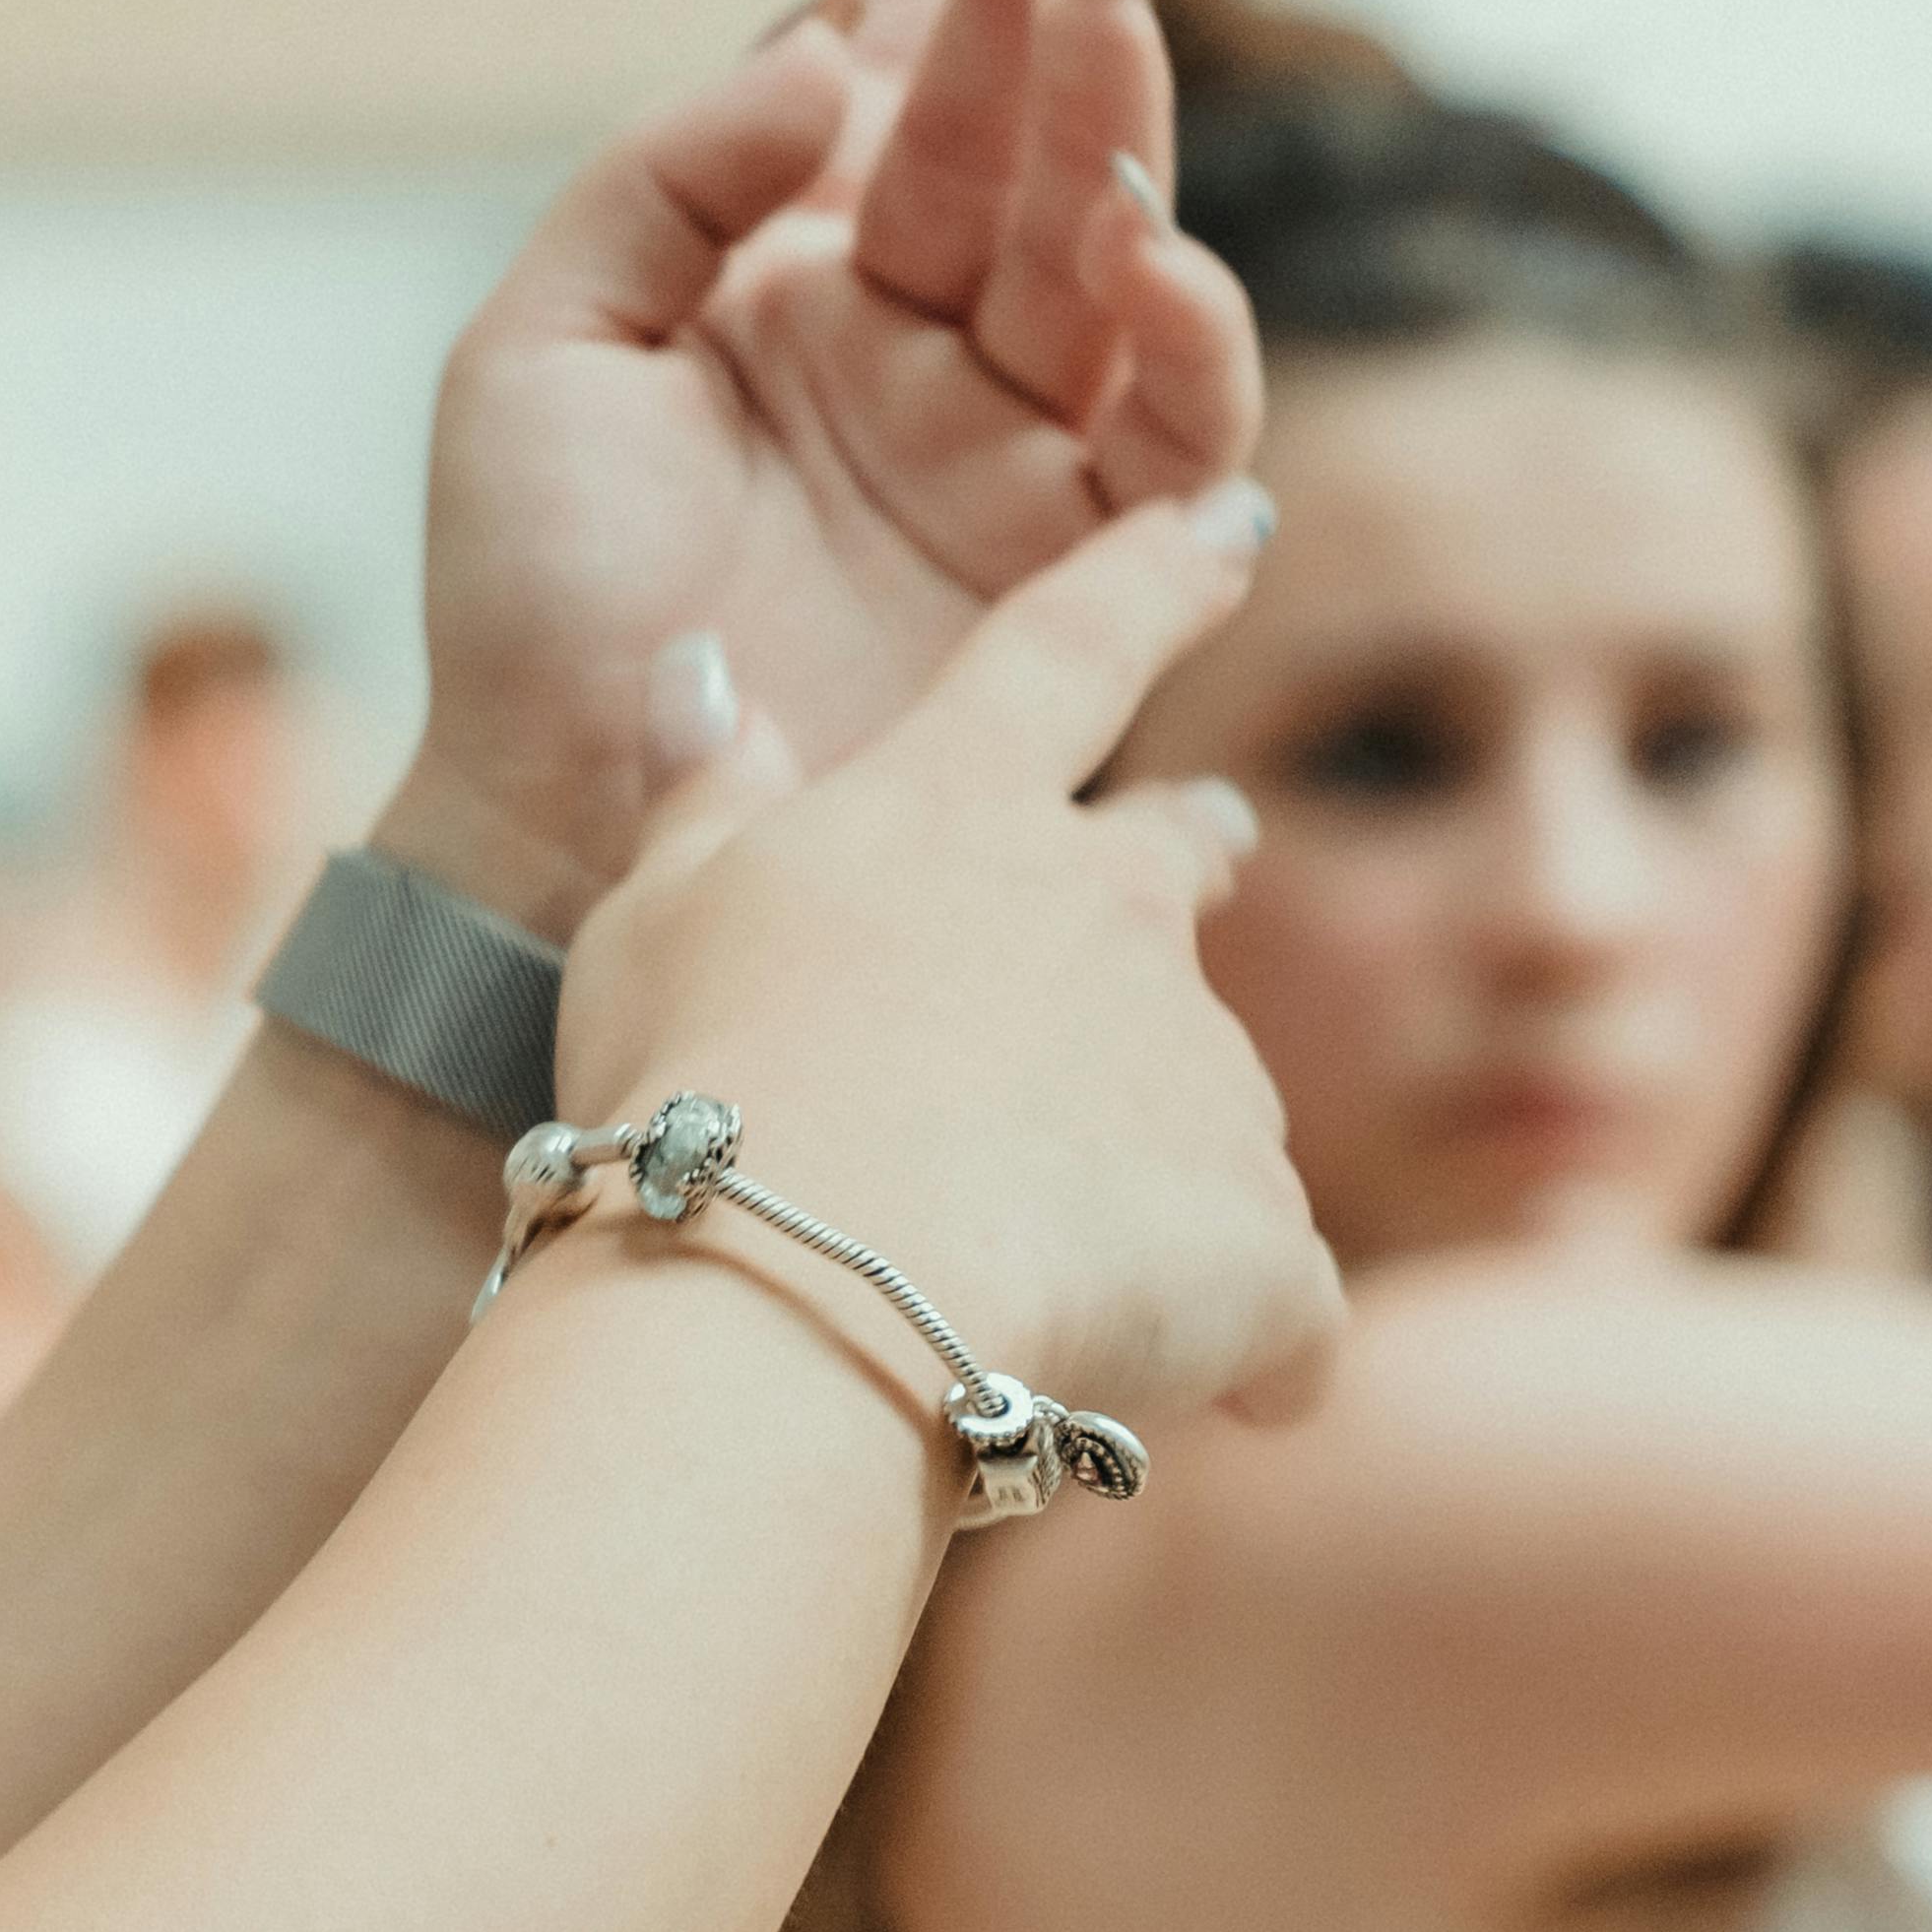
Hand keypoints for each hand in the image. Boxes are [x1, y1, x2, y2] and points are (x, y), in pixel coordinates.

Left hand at [381, 0, 1256, 944]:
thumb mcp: (539, 345)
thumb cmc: (529, 592)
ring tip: (1100, 24)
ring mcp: (1004, 442)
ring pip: (1109, 247)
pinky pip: (1176, 429)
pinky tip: (1139, 253)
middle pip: (1023, 127)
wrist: (554, 801)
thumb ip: (666, 176)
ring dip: (1119, 127)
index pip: (910, 65)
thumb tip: (832, 50)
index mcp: (794, 266)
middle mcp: (919, 334)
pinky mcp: (1073, 565)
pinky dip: (1184, 330)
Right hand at [562, 489, 1339, 1470]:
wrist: (805, 1290)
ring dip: (1148, 1166)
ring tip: (1048, 1275)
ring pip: (1206, 1108)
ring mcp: (1203, 1078)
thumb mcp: (649, 921)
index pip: (1069, 647)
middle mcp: (1110, 915)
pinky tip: (1212, 1405)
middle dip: (1184, 860)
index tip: (1231, 525)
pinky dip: (1250, 1351)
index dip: (1152, 577)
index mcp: (956, 818)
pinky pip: (1283, 1306)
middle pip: (1177, 863)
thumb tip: (701, 673)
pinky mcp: (1267, 1245)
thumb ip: (699, 799)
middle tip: (1196, 859)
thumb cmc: (699, 1093)